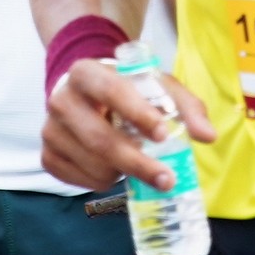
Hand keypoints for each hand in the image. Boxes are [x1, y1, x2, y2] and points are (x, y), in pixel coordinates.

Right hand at [40, 56, 214, 191]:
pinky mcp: (48, 156)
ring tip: (139, 164)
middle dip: (137, 163)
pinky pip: (81, 181)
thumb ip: (185, 106)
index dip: (138, 114)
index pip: (111, 91)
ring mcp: (50, 130)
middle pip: (100, 139)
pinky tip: (114, 168)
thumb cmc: (126, 88)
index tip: (164, 134)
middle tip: (167, 178)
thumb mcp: (157, 86)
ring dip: (124, 173)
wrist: (85, 93)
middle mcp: (60, 99)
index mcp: (86, 72)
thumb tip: (207, 135)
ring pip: (93, 165)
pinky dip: (105, 181)